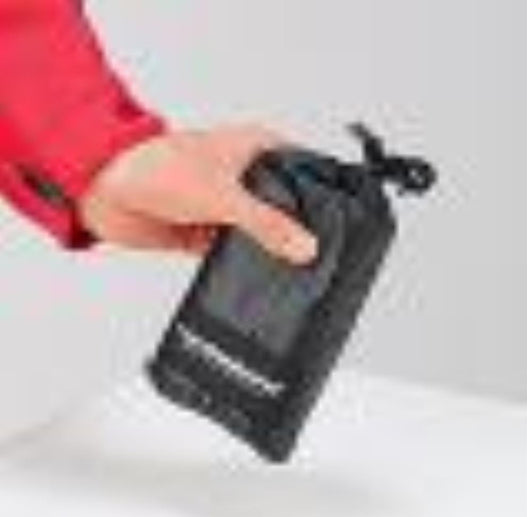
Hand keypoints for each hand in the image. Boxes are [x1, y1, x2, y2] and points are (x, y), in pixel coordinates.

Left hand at [80, 123, 316, 263]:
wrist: (105, 192)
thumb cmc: (155, 168)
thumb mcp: (222, 194)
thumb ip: (267, 223)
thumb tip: (304, 245)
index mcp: (253, 151)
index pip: (301, 170)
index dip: (321, 193)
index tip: (343, 218)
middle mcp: (242, 177)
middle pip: (282, 205)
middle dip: (296, 229)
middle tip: (323, 253)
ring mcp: (224, 205)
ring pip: (258, 231)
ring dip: (268, 249)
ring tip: (296, 272)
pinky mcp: (205, 230)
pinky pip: (232, 250)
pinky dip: (241, 262)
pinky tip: (257, 277)